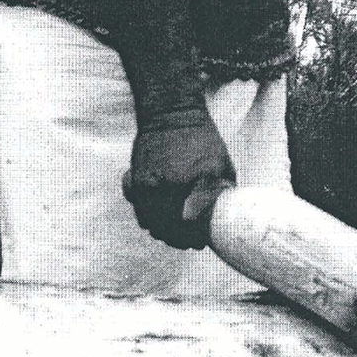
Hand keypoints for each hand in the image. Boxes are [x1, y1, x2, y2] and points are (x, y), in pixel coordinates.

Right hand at [123, 109, 235, 249]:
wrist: (171, 114)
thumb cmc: (202, 141)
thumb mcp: (221, 164)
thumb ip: (219, 194)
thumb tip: (209, 220)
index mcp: (195, 183)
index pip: (191, 228)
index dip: (195, 239)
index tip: (200, 241)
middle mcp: (169, 186)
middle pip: (170, 230)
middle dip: (180, 239)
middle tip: (189, 241)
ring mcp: (149, 185)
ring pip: (152, 224)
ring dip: (163, 232)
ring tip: (175, 231)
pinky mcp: (135, 182)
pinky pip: (140, 211)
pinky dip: (147, 217)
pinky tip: (158, 215)